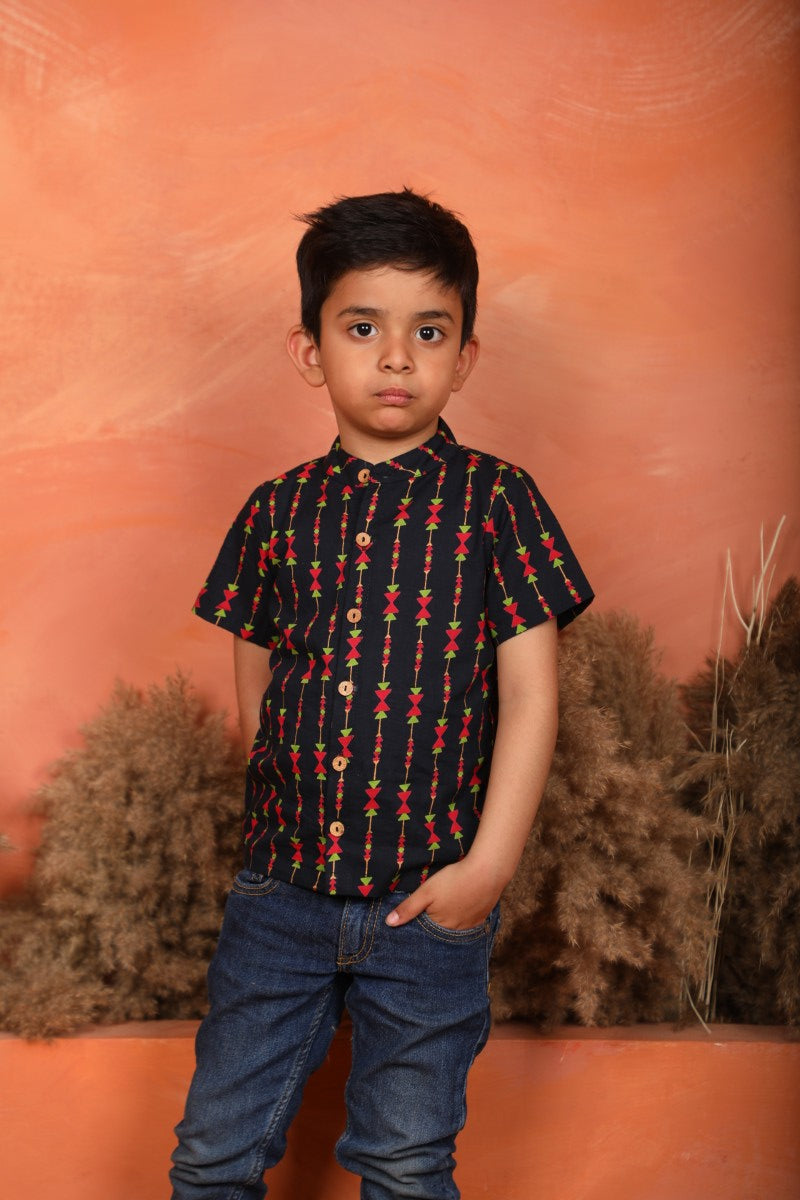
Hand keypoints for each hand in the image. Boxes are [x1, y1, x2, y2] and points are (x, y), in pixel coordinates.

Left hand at [385, 857, 504, 930]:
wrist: (488, 871)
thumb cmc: (454, 880)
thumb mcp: (427, 891)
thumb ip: (408, 908)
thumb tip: (388, 924)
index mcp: (441, 927)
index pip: (426, 932)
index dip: (421, 922)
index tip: (419, 912)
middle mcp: (457, 932)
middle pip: (441, 930)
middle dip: (436, 923)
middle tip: (435, 906)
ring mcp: (472, 926)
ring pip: (456, 927)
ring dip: (450, 920)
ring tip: (448, 906)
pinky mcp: (482, 917)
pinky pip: (469, 922)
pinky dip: (464, 917)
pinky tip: (462, 906)